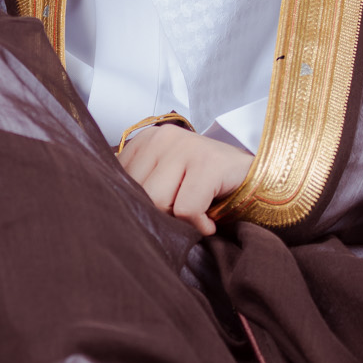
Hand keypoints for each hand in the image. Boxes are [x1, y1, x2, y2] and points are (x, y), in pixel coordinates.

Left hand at [118, 124, 250, 235]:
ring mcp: (187, 146)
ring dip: (179, 220)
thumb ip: (137, 189)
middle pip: (136, 195)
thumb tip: (110, 212)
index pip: (116, 183)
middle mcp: (162, 137)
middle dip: (158, 215)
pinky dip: (199, 225)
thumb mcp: (162, 182)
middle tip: (180, 216)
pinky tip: (208, 221)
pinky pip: (187, 209)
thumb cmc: (204, 185)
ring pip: (158, 202)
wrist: (253, 179)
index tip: (158, 211)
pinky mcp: (209, 163)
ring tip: (195, 215)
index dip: (136, 207)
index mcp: (144, 140)